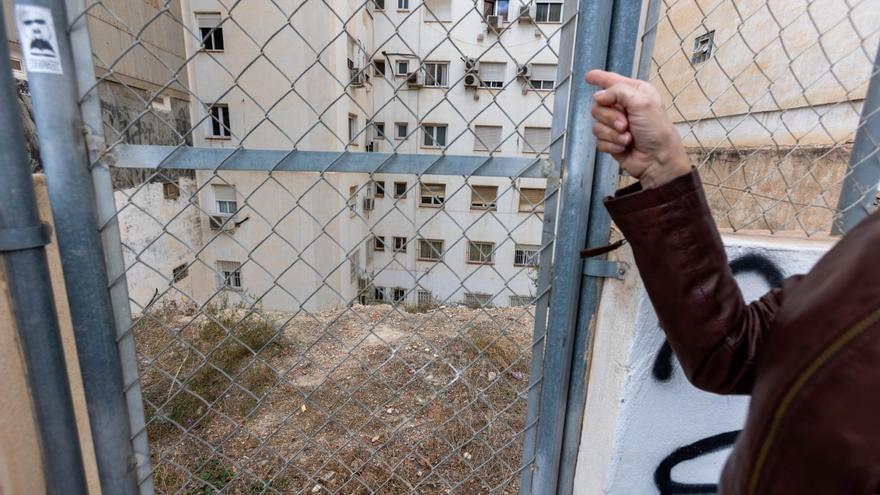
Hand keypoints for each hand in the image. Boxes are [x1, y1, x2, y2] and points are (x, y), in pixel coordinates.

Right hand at [585, 70, 690, 187]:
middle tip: (624, 124)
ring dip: (612, 133)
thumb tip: (598, 96)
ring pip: (597, 124)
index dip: (600, 78)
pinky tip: (623, 147)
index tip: (589, 77)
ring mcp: (617, 125)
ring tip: (627, 138)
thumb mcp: (642, 102)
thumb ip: (618, 92)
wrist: (657, 160)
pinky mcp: (611, 141)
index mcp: (635, 93)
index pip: (613, 81)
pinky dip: (611, 144)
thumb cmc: (657, 131)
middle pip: (599, 105)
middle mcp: (625, 107)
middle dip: (610, 117)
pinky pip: (599, 140)